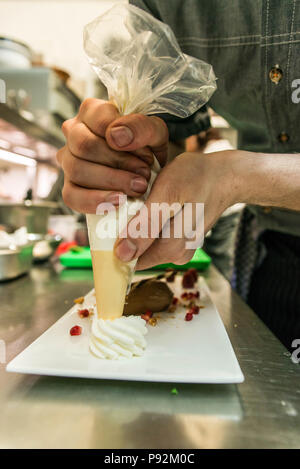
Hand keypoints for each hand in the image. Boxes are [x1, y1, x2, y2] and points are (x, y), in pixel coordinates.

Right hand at [56, 98, 167, 212]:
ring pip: (77, 169)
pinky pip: (72, 196)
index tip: (147, 154)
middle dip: (119, 163)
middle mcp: (73, 133)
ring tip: (138, 187)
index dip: (125, 139)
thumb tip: (115, 137)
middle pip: (84, 145)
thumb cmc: (147, 147)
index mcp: (91, 111)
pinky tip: (119, 201)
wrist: (148, 172)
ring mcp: (68, 161)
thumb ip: (141, 127)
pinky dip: (97, 201)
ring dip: (112, 181)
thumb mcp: (155, 132)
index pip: (99, 119)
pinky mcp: (69, 188)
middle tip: (144, 174)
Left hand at [115, 150, 238, 268]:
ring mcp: (180, 249)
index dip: (113, 244)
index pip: (131, 261)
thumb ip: (146, 226)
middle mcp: (177, 255)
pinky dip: (147, 223)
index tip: (106, 223)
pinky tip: (149, 206)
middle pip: (136, 252)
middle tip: (124, 204)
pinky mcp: (181, 241)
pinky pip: (155, 237)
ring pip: (145, 244)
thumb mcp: (168, 195)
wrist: (225, 174)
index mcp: (172, 248)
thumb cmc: (196, 178)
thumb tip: (123, 255)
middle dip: (125, 231)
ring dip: (135, 226)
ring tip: (139, 201)